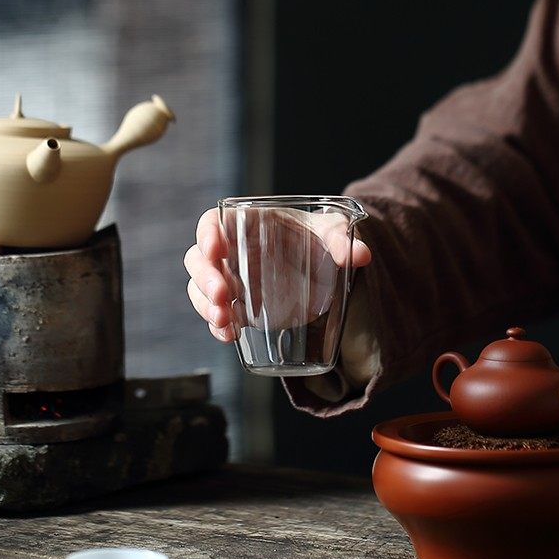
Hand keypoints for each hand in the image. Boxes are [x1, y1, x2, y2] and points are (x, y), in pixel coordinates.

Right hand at [184, 207, 370, 341]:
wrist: (322, 267)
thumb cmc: (317, 239)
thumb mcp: (330, 233)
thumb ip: (341, 240)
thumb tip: (360, 255)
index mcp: (246, 224)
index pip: (213, 222)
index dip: (207, 235)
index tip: (216, 250)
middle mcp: (231, 252)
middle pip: (198, 260)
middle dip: (205, 279)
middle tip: (222, 296)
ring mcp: (230, 280)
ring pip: (199, 289)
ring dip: (206, 306)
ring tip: (225, 321)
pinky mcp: (237, 306)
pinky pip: (215, 315)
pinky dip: (218, 327)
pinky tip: (228, 336)